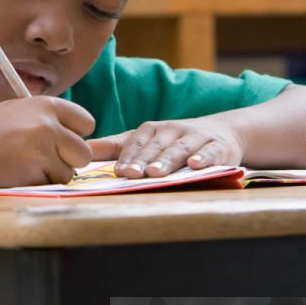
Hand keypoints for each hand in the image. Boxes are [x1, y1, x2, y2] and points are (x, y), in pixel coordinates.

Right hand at [0, 97, 94, 186]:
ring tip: (24, 166)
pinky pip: (50, 184)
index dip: (75, 137)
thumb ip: (49, 122)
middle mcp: (49, 124)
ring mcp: (42, 147)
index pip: (87, 123)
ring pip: (68, 173)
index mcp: (48, 105)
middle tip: (44, 161)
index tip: (61, 143)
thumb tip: (77, 142)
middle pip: (84, 153)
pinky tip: (16, 173)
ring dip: (51, 175)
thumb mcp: (21, 112)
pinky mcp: (33, 170)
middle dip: (68, 162)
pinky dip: (37, 184)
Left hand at [87, 117, 244, 176]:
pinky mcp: (218, 147)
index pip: (136, 143)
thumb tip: (83, 151)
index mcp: (152, 130)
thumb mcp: (145, 140)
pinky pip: (210, 152)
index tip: (118, 171)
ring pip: (179, 150)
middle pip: (156, 147)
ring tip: (155, 172)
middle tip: (131, 174)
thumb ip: (115, 146)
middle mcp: (173, 130)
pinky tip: (195, 166)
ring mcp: (196, 138)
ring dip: (167, 160)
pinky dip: (203, 158)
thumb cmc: (174, 141)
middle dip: (143, 160)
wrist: (222, 132)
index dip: (127, 157)